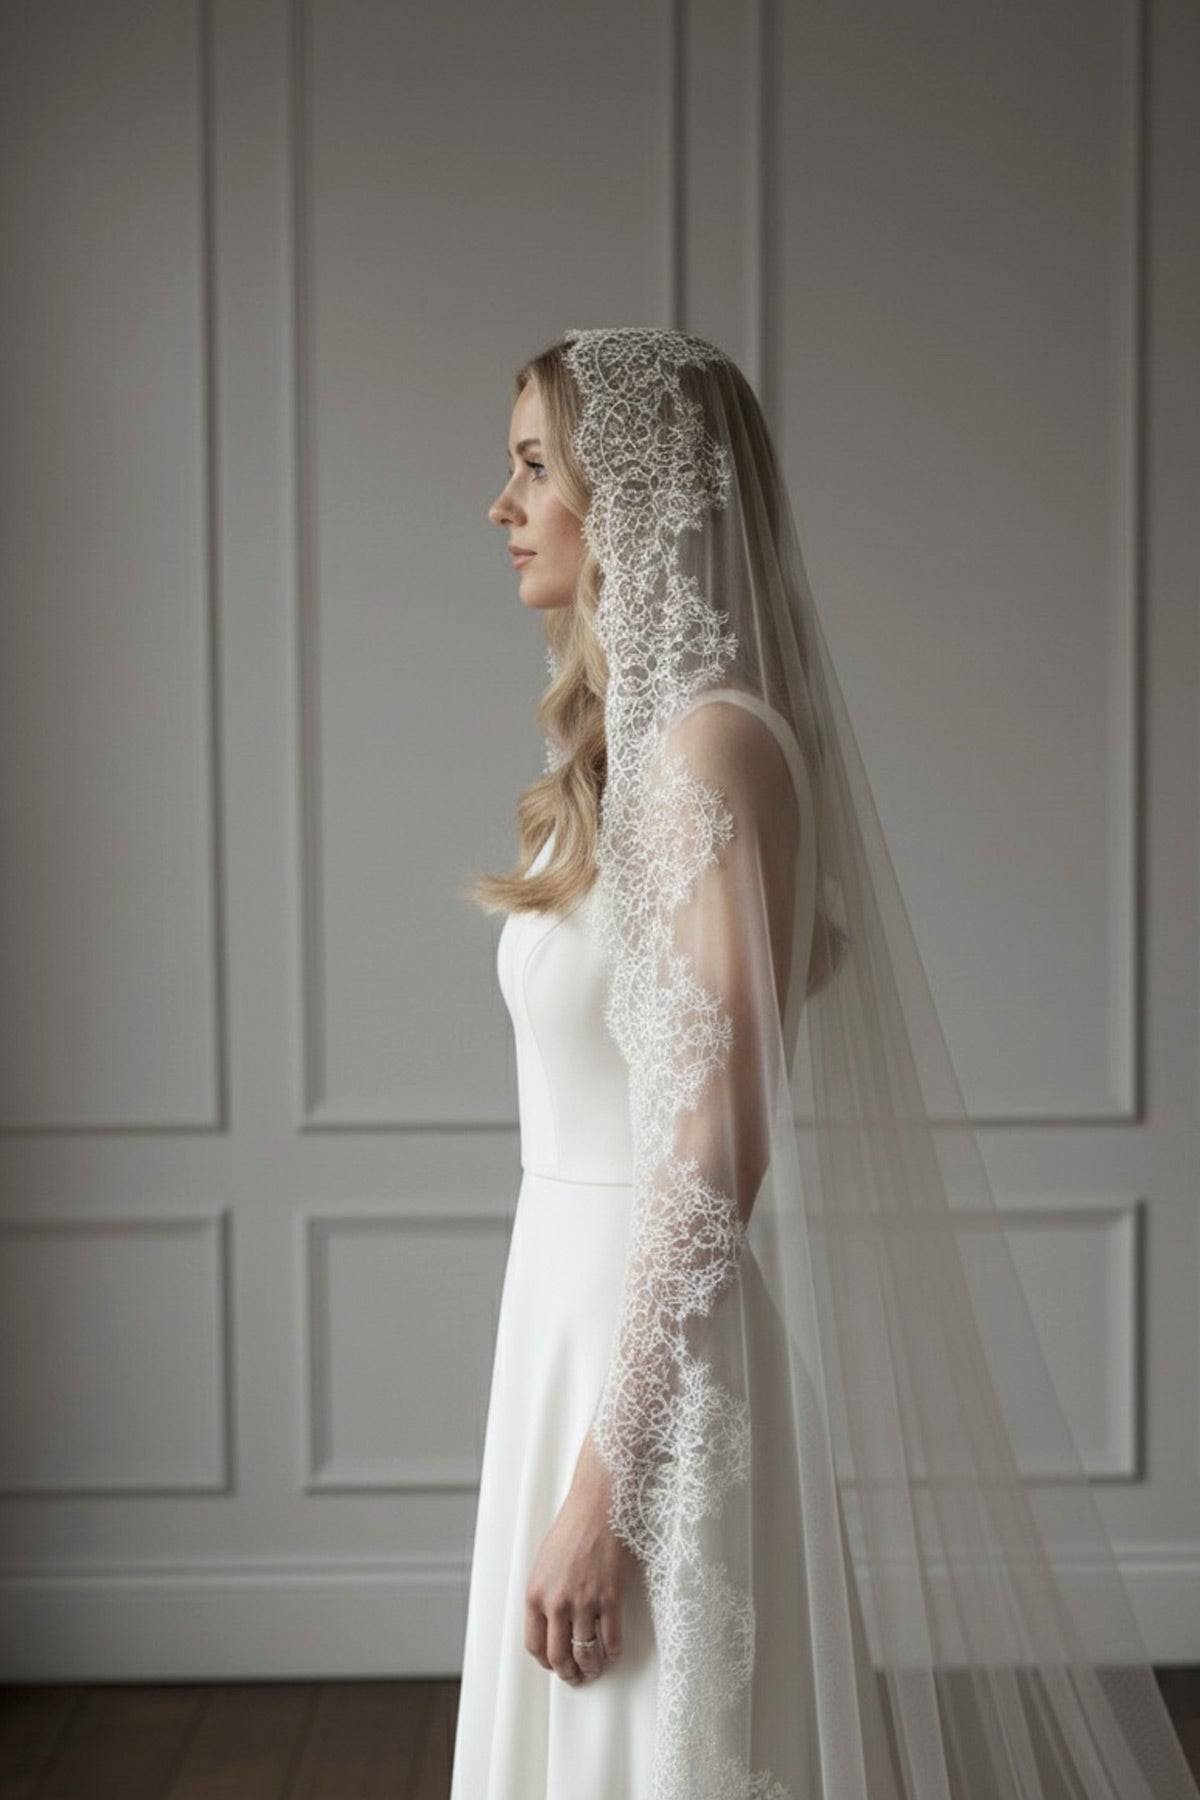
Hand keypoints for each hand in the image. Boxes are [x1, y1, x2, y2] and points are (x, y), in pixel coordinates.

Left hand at [524, 1432, 635, 1684]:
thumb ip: (545, 1595)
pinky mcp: (610, 1598)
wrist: (597, 1505)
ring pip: (586, 1654)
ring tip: (596, 1668)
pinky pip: (611, 1639)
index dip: (546, 1662)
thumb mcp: (545, 1563)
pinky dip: (613, 1652)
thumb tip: (553, 1625)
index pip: (534, 1645)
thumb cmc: (572, 1529)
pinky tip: (613, 1651)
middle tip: (577, 1677)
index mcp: (535, 1594)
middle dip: (568, 1673)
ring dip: (592, 1667)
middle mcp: (556, 1603)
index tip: (555, 1664)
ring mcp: (584, 1602)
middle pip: (559, 1657)